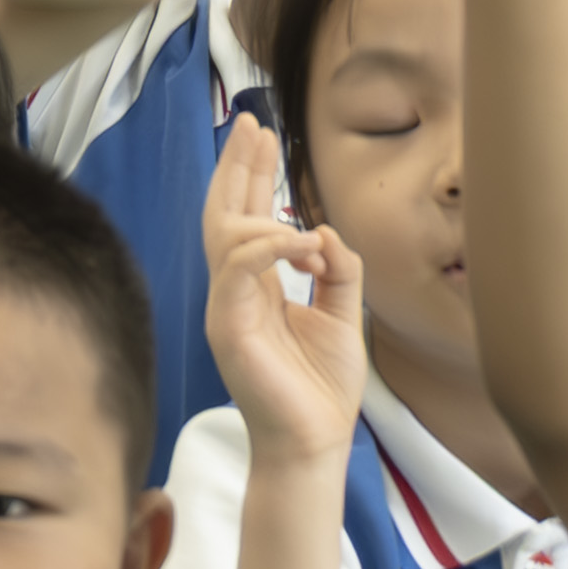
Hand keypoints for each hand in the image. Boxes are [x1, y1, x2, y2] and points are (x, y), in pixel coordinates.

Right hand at [203, 120, 365, 470]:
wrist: (314, 444)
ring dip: (260, 203)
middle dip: (237, 167)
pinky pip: (238, 271)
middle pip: (224, 214)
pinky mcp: (228, 328)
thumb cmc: (322, 389)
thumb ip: (338, 271)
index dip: (251, 176)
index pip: (246, 220)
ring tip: (291, 196)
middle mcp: (234, 292)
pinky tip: (299, 240)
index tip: (262, 136)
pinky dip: (268, 247)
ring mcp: (225, 308)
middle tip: (252, 124)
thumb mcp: (343, 316)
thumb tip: (323, 230)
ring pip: (227, 235)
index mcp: (255, 289)